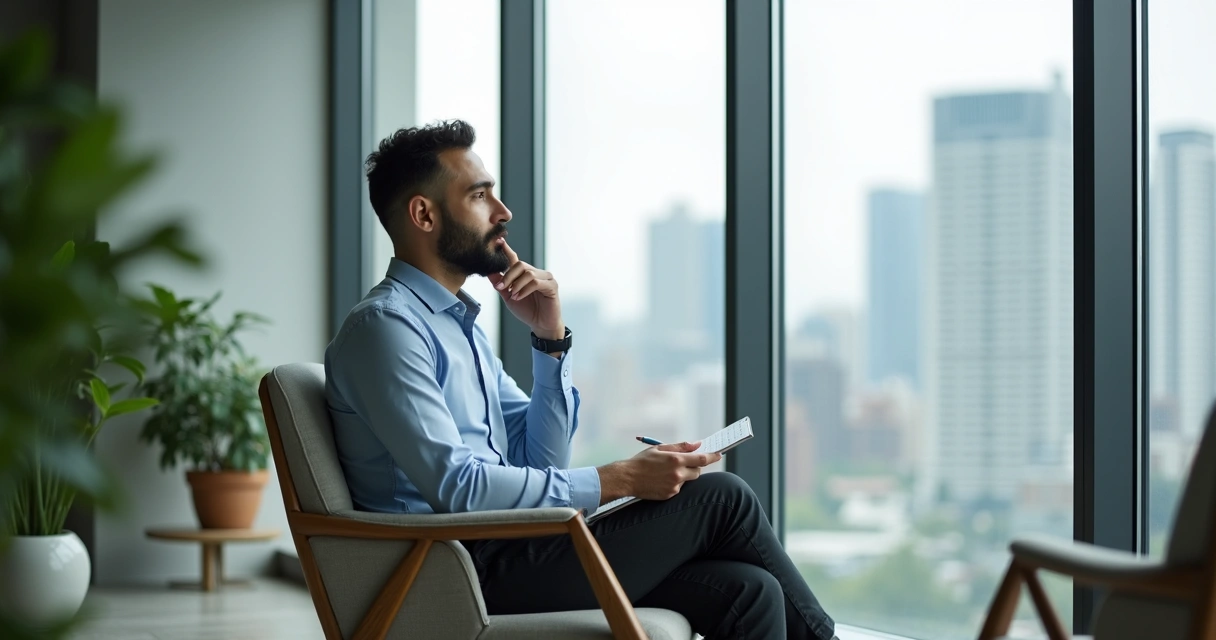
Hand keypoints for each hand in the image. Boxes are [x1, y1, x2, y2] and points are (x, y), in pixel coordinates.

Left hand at [486, 240, 563, 338]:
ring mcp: (546, 278)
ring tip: (513, 295)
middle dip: (508, 276)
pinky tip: (519, 297)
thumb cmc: (527, 311)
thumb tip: (488, 271)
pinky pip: (536, 282)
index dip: (506, 250)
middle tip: (501, 288)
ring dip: (516, 284)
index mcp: (525, 274)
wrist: (541, 325)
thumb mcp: (508, 297)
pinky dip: (524, 289)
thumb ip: (500, 284)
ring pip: (528, 273)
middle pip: (520, 264)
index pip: (514, 259)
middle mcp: (536, 273)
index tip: (498, 240)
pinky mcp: (552, 286)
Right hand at [597, 441, 721, 502]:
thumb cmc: (642, 461)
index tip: (719, 454)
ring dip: (684, 475)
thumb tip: (697, 444)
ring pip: (687, 480)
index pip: (701, 459)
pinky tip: (661, 480)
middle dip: (695, 467)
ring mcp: (674, 486)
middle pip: (698, 471)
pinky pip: (679, 488)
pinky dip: (675, 483)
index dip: (712, 457)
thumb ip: (680, 446)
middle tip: (684, 462)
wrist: (627, 478)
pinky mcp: (670, 495)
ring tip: (666, 471)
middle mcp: (677, 474)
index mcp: (676, 460)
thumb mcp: (660, 448)